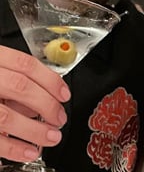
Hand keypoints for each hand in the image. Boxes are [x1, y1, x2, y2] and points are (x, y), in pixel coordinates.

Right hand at [0, 45, 69, 161]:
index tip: (64, 94)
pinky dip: (12, 147)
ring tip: (51, 138)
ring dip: (34, 130)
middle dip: (47, 105)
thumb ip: (12, 79)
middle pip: (20, 88)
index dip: (50, 80)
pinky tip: (28, 151)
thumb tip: (40, 99)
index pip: (25, 65)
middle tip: (59, 118)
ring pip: (6, 116)